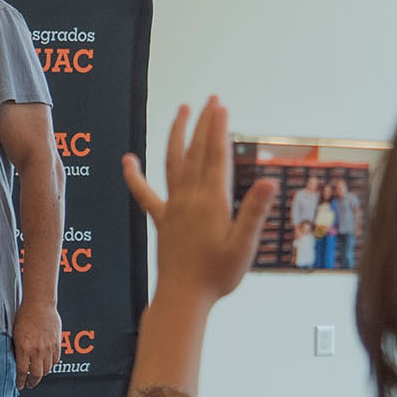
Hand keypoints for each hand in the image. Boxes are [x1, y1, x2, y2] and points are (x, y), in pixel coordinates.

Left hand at [12, 297, 61, 388]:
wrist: (39, 304)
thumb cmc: (24, 315)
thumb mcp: (15, 335)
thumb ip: (18, 350)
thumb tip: (19, 362)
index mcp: (24, 348)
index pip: (22, 372)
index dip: (21, 381)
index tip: (20, 385)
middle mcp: (37, 350)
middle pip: (36, 374)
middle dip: (32, 382)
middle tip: (29, 384)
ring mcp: (48, 348)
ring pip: (47, 369)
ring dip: (42, 374)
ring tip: (37, 374)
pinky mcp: (57, 344)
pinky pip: (55, 360)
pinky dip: (51, 365)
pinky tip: (47, 364)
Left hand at [122, 98, 277, 306]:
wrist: (183, 297)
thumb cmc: (217, 276)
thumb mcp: (244, 246)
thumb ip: (255, 212)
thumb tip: (269, 181)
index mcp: (213, 202)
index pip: (217, 157)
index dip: (219, 129)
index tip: (221, 106)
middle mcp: (190, 198)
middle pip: (197, 152)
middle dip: (204, 124)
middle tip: (211, 99)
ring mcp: (173, 207)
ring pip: (173, 162)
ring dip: (177, 135)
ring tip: (182, 111)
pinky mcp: (161, 220)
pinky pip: (144, 194)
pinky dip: (134, 176)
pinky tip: (127, 160)